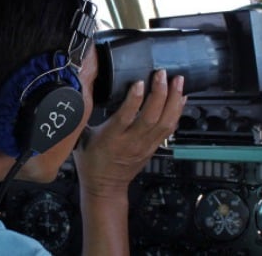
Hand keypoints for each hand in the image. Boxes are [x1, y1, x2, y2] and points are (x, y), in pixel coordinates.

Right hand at [73, 69, 185, 197]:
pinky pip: (169, 128)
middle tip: (162, 74)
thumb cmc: (91, 162)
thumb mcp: (80, 138)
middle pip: (151, 117)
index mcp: (111, 138)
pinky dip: (177, 111)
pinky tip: (181, 98)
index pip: (125, 117)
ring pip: (165, 122)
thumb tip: (80, 91)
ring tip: (178, 81)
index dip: (134, 99)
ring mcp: (145, 145)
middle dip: (159, 94)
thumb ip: (83, 116)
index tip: (139, 82)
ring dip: (173, 100)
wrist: (105, 188)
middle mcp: (131, 141)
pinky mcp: (154, 147)